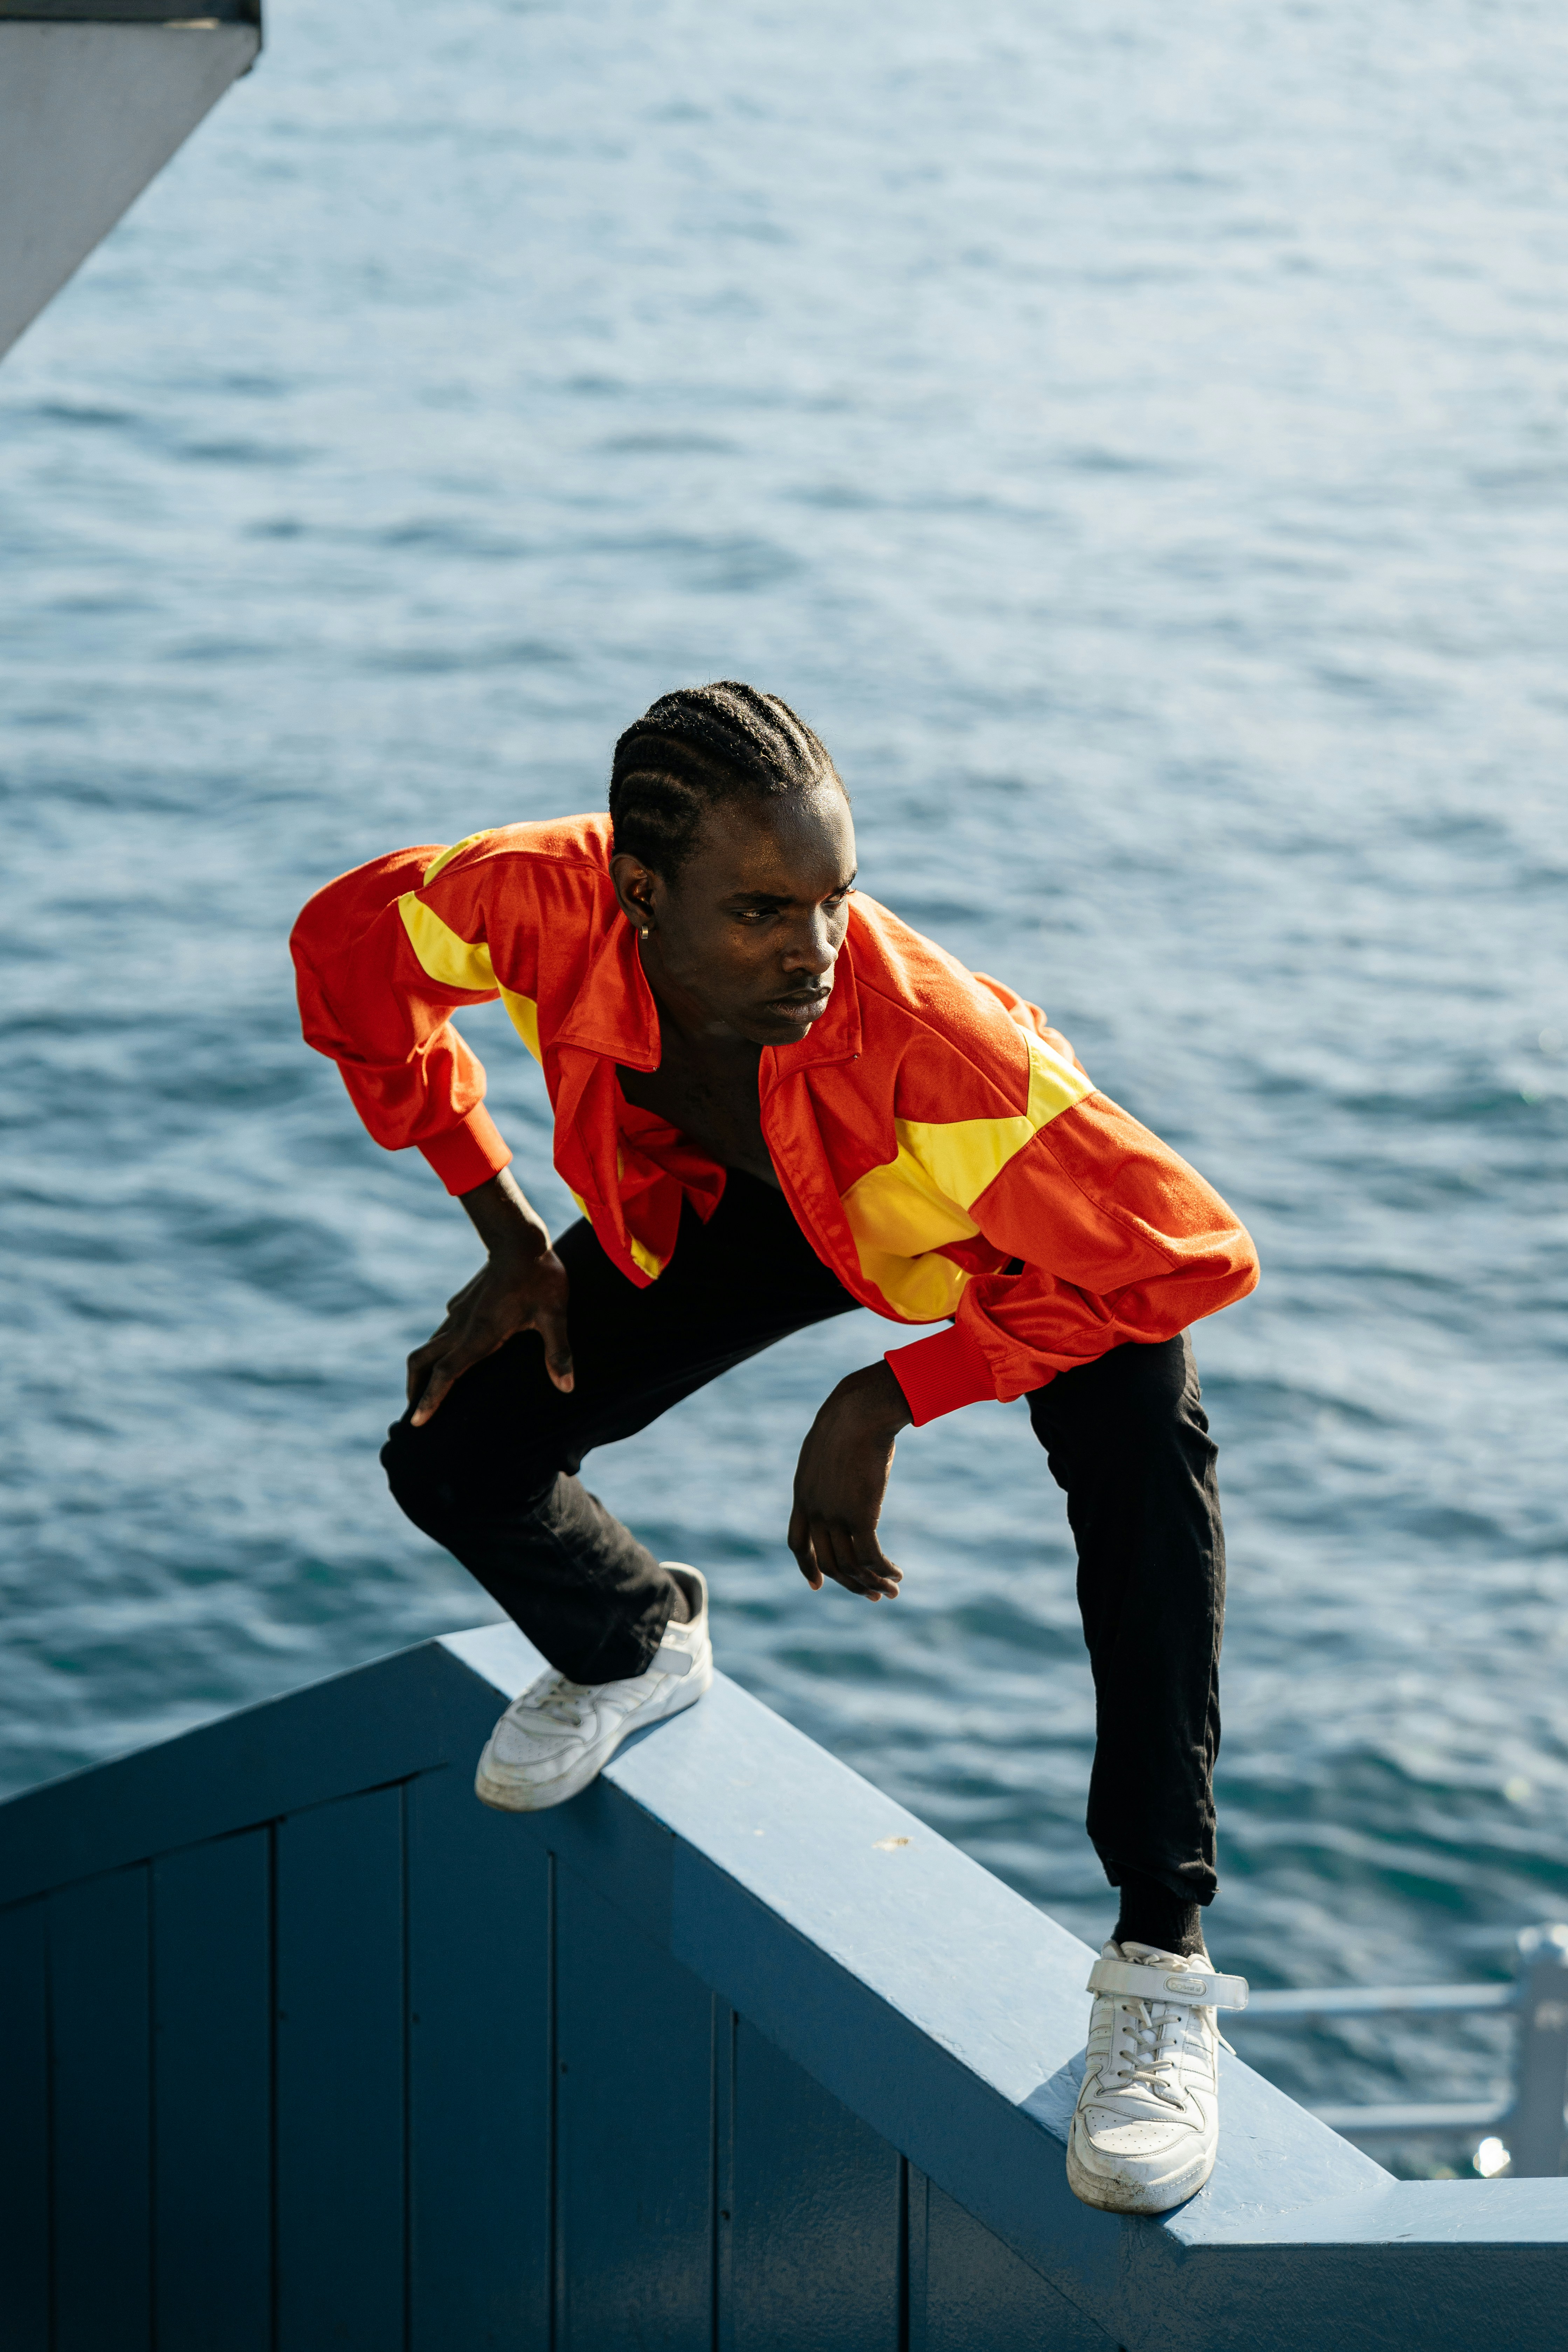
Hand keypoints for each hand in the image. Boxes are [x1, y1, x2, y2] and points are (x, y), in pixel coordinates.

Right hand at [406, 1170, 572, 1423]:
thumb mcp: (554, 1314)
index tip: (416, 1422)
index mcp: (480, 1333)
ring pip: (429, 1346)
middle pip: (423, 1361)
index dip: (431, 1399)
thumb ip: (558, 1351)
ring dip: (422, 1370)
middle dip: (414, 1388)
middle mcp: (462, 1326)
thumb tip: (567, 1386)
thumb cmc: (540, 1276)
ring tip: (424, 1392)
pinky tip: (450, 1359)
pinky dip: (436, 1353)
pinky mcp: (461, 1303)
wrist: (520, 1238)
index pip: (446, 1372)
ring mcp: (458, 1313)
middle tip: (414, 1413)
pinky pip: (441, 1333)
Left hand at [788, 1361, 912, 1601]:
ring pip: (850, 1565)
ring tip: (891, 1590)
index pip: (797, 1543)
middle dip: (850, 1583)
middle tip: (871, 1594)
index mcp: (803, 1495)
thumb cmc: (849, 1421)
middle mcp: (815, 1511)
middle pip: (828, 1562)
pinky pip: (870, 1557)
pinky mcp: (860, 1516)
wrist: (860, 1411)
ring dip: (872, 1582)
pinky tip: (897, 1575)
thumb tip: (844, 1470)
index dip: (807, 1567)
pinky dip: (884, 1571)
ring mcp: (835, 1515)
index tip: (818, 1585)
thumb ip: (829, 1469)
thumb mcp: (828, 1448)